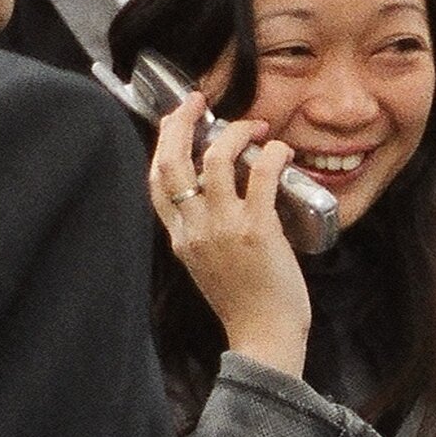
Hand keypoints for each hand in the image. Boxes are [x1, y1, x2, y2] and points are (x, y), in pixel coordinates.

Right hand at [148, 95, 310, 374]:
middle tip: (199, 101)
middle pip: (172, 161)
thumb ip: (202, 231)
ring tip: (255, 127)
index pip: (155, 180)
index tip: (176, 119)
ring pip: (214, 160)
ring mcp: (222, 227)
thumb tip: (216, 193)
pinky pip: (259, 175)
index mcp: (179, 238)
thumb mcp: (206, 264)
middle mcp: (193, 229)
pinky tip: (280, 149)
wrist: (263, 335)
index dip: (162, 142)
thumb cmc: (244, 302)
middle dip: (182, 122)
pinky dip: (271, 153)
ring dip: (235, 133)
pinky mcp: (256, 229)